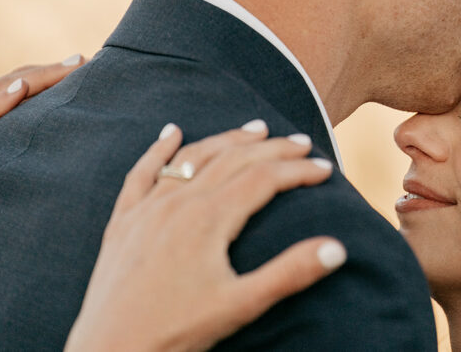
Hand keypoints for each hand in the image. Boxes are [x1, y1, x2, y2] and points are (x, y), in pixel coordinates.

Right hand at [0, 56, 85, 286]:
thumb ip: (12, 148)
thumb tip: (58, 142)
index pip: (19, 83)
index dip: (53, 73)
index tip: (92, 65)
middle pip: (14, 82)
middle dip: (53, 71)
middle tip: (90, 60)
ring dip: (35, 79)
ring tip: (69, 67)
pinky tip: (19, 92)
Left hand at [65, 122, 346, 351]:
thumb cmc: (175, 333)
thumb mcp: (240, 306)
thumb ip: (289, 274)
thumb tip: (337, 248)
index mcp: (209, 219)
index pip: (264, 178)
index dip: (298, 170)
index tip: (325, 168)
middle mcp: (178, 204)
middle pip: (233, 160)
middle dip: (272, 148)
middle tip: (301, 141)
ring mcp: (147, 210)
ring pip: (193, 158)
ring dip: (226, 140)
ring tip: (255, 129)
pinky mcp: (122, 223)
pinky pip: (141, 174)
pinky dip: (158, 150)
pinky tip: (170, 132)